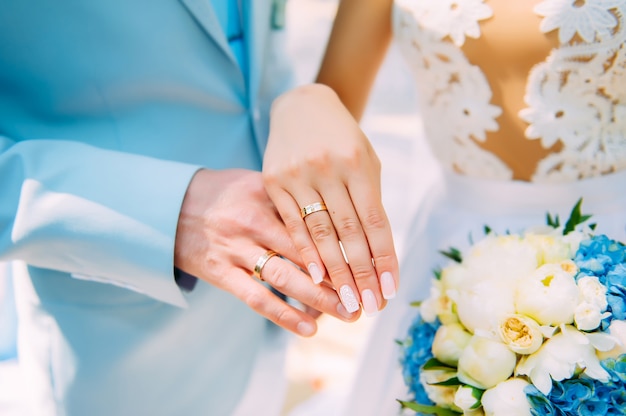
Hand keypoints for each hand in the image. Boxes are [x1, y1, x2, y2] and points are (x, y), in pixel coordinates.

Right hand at [174, 168, 358, 336]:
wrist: (168, 206)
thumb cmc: (222, 192)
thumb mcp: (255, 181)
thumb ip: (291, 195)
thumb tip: (337, 210)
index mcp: (266, 194)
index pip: (313, 220)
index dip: (344, 241)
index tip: (372, 258)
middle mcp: (252, 221)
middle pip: (305, 250)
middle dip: (340, 273)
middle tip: (369, 291)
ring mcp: (234, 248)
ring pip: (285, 277)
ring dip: (319, 298)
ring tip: (349, 313)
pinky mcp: (219, 272)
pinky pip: (255, 297)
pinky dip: (284, 315)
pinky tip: (309, 328)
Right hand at [262, 84, 398, 317]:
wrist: (302, 106)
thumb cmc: (343, 139)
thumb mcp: (365, 160)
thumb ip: (370, 200)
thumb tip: (378, 252)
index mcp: (358, 163)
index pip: (375, 221)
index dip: (384, 258)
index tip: (389, 291)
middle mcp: (328, 168)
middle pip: (348, 233)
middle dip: (361, 274)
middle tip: (369, 308)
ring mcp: (297, 174)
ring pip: (319, 234)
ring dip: (334, 273)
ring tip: (346, 302)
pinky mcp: (273, 181)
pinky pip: (291, 224)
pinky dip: (305, 253)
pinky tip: (316, 278)